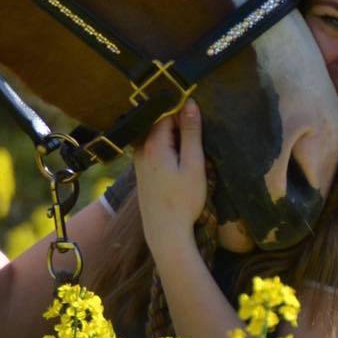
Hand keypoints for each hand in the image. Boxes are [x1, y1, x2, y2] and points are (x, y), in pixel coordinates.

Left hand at [133, 100, 207, 259]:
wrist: (165, 234)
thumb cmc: (184, 200)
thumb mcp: (193, 164)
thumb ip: (191, 133)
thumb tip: (190, 104)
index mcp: (153, 144)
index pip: (167, 112)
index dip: (184, 112)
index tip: (199, 117)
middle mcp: (141, 149)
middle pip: (160, 123)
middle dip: (179, 124)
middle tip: (198, 135)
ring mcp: (138, 161)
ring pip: (157, 137)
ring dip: (174, 137)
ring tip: (191, 147)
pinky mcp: (141, 172)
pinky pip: (153, 149)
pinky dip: (167, 148)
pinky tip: (180, 160)